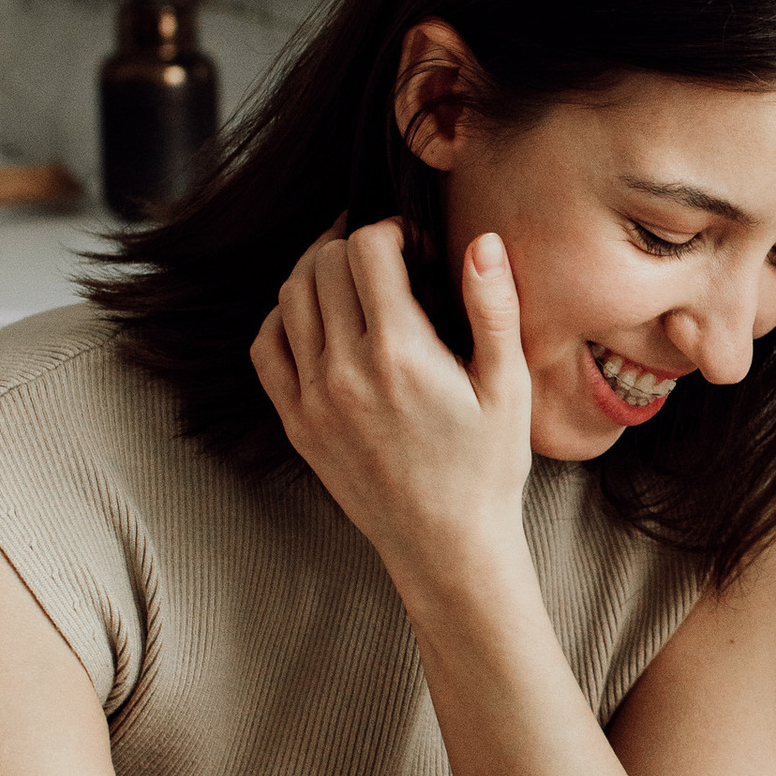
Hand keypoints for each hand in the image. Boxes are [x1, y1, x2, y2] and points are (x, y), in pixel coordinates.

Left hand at [251, 218, 533, 587]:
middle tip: (388, 259)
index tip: (417, 248)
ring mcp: (312, 397)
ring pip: (290, 297)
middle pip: (324, 264)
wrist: (446, 544)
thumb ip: (495, 309)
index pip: (366, 249)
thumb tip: (482, 242)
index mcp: (400, 353)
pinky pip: (267, 346)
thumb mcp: (509, 388)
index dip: (393, 231)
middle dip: (356, 245)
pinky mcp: (296, 422)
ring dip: (319, 272)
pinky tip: (317, 318)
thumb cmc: (487, 467)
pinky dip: (284, 317)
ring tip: (352, 278)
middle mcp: (345, 370)